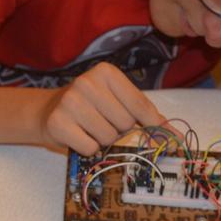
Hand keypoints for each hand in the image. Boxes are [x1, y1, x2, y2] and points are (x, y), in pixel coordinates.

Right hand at [40, 62, 165, 153]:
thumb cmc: (88, 108)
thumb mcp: (114, 100)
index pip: (140, 104)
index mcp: (106, 72)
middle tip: (104, 124)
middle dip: (120, 131)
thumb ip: (142, 112)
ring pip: (108, 137)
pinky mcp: (58, 123)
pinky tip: (78, 137)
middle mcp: (87, 83)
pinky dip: (88, 148)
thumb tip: (174, 135)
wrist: (46, 111)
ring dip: (103, 141)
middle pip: (125, 123)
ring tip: (89, 129)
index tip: (171, 140)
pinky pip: (90, 147)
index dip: (154, 125)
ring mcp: (70, 102)